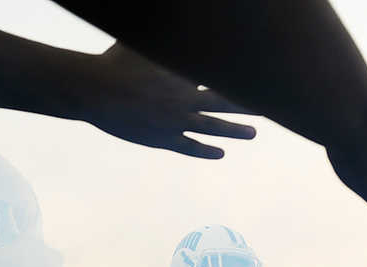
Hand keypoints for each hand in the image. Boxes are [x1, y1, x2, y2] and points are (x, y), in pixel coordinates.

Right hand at [76, 43, 256, 158]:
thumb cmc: (115, 60)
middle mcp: (185, 98)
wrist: (97, 91)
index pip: (218, 74)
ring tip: (253, 133)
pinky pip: (190, 147)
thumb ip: (157, 30)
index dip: (236, 74)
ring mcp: (176, 121)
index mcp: (184, 73)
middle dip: (247, 103)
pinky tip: (220, 153)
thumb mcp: (140, 39)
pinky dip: (206, 150)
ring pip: (214, 127)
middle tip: (268, 106)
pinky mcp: (163, 139)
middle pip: (224, 101)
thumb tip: (167, 11)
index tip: (258, 75)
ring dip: (235, 130)